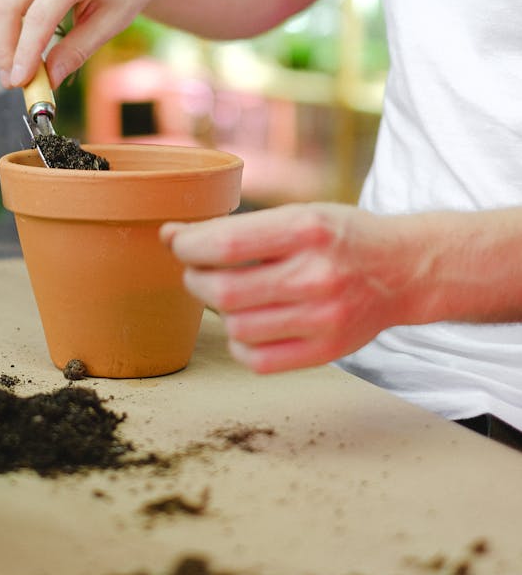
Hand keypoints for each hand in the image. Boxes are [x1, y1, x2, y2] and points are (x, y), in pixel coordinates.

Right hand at [0, 0, 175, 88]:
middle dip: (3, 49)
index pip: (37, 18)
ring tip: (16, 67)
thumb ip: (76, 52)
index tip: (19, 82)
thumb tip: (48, 80)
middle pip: (5, 7)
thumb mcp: (110, 25)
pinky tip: (15, 43)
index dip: (23, 54)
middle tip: (13, 81)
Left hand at [160, 204, 418, 372]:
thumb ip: (239, 228)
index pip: (226, 244)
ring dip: (218, 310)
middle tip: (197, 270)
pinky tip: (247, 325)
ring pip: (236, 327)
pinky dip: (240, 344)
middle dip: (195, 279)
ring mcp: (323, 318)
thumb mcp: (298, 214)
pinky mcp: (327, 351)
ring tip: (226, 294)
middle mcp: (316, 275)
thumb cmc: (341, 237)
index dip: (188, 246)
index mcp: (307, 229)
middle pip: (224, 290)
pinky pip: (258, 360)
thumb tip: (171, 235)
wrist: (403, 270)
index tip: (180, 243)